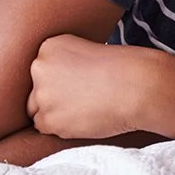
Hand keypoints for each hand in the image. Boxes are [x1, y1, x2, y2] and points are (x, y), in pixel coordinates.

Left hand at [27, 35, 161, 139]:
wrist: (139, 86)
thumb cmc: (124, 69)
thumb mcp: (90, 52)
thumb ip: (65, 65)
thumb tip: (53, 89)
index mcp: (49, 46)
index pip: (41, 70)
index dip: (61, 78)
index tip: (81, 79)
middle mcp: (39, 67)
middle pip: (35, 90)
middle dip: (54, 95)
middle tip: (83, 95)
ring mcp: (42, 95)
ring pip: (37, 110)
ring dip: (56, 111)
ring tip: (85, 106)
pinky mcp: (48, 120)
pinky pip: (44, 127)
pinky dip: (62, 126)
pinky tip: (84, 116)